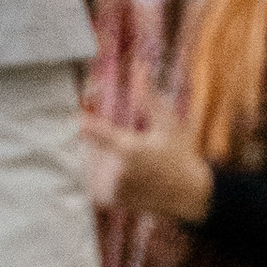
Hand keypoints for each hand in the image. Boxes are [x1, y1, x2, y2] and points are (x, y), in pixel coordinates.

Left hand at [81, 107, 212, 223]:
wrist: (189, 195)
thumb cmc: (180, 155)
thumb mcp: (168, 123)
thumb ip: (149, 96)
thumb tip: (139, 65)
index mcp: (129, 150)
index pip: (91, 130)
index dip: (83, 121)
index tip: (77, 116)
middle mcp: (117, 171)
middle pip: (91, 146)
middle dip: (101, 142)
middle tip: (130, 147)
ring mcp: (113, 189)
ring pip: (91, 164)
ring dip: (101, 159)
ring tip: (130, 162)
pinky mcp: (110, 201)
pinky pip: (93, 181)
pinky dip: (101, 175)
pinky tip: (123, 174)